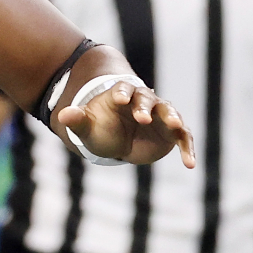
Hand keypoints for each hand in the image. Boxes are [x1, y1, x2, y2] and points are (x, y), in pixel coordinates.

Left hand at [58, 81, 194, 167]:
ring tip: (174, 126)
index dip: (123, 93)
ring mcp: (161, 116)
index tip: (120, 99)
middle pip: (147, 99)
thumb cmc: (100, 128)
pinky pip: (184, 138)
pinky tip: (190, 163)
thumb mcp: (88, 127)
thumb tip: (62, 115)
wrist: (117, 142)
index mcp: (122, 95)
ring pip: (170, 112)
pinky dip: (188, 149)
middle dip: (145, 107)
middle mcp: (145, 102)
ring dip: (173, 118)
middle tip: (142, 118)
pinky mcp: (172, 133)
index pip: (124, 89)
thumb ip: (78, 120)